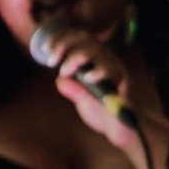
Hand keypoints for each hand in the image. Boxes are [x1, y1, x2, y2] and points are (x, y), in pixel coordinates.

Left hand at [34, 23, 141, 138]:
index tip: (45, 49)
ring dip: (75, 58)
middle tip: (52, 61)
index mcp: (95, 61)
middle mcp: (105, 60)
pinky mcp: (123, 81)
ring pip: (95, 51)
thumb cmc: (101, 112)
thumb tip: (60, 81)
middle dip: (64, 45)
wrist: (122, 130)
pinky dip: (98, 72)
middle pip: (85, 39)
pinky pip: (111, 71)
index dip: (61, 39)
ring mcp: (114, 69)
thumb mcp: (82, 100)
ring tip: (65, 71)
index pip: (79, 38)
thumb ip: (73, 90)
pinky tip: (87, 78)